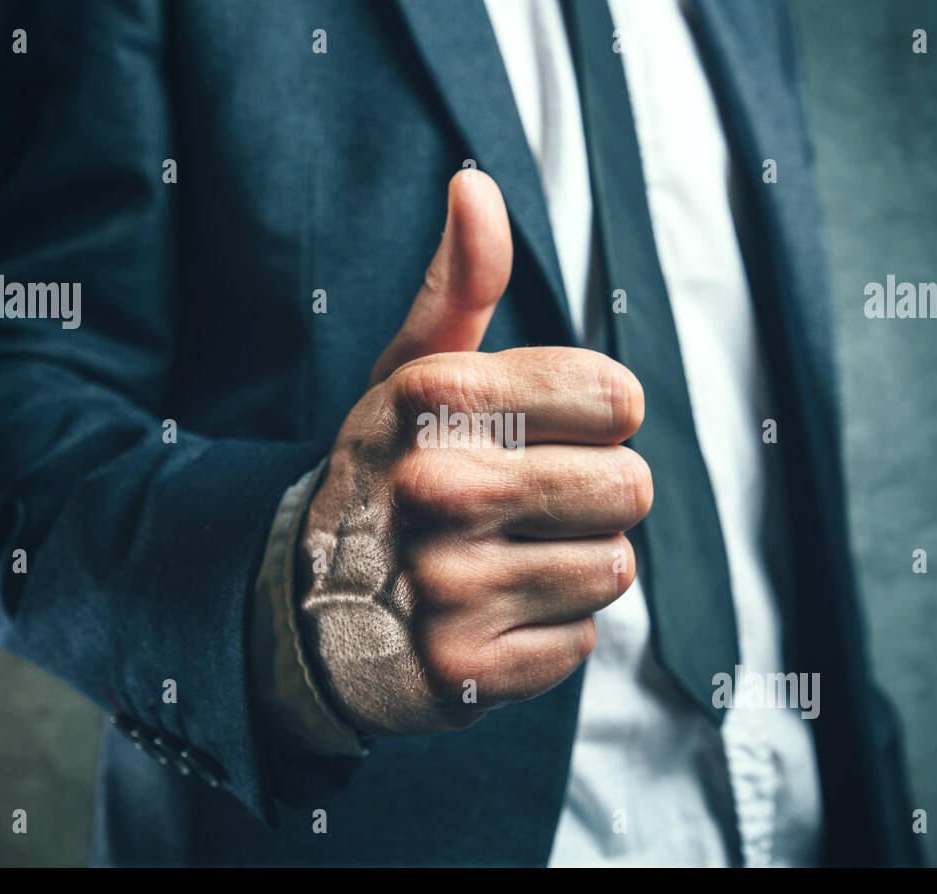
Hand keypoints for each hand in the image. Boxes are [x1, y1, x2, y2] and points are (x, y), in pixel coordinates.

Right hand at [296, 169, 651, 736]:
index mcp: (434, 398)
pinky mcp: (464, 669)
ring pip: (613, 568)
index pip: (617, 396)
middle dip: (598, 498)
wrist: (304, 607)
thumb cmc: (385, 474)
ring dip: (574, 567)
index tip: (551, 432)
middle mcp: (436, 487)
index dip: (600, 418)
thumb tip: (477, 181)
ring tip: (503, 561)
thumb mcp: (409, 375)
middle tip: (526, 507)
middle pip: (632, 487)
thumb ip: (459, 285)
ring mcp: (446, 585)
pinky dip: (549, 633)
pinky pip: (581, 642)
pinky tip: (489, 617)